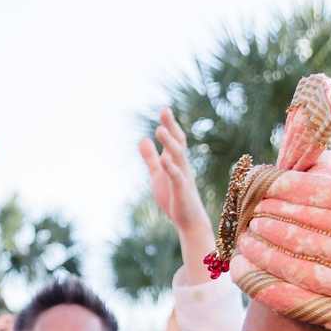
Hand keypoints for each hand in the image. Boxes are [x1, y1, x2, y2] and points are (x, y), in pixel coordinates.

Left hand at [140, 109, 215, 277]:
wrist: (189, 221)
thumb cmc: (174, 196)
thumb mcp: (158, 174)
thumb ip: (150, 157)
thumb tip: (142, 138)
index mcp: (176, 162)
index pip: (174, 140)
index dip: (170, 125)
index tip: (164, 109)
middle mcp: (182, 166)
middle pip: (179, 143)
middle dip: (172, 127)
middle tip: (165, 110)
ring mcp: (183, 178)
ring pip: (179, 157)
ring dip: (170, 143)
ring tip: (160, 129)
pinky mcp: (182, 191)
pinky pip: (177, 177)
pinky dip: (171, 168)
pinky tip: (164, 159)